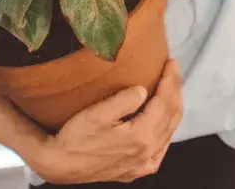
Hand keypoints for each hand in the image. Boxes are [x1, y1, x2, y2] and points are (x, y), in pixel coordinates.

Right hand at [28, 60, 183, 184]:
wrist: (59, 165)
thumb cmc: (76, 137)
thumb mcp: (98, 114)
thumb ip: (124, 101)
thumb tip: (143, 90)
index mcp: (141, 136)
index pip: (164, 103)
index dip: (170, 81)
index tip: (172, 62)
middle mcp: (147, 152)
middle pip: (170, 117)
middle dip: (175, 90)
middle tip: (174, 70)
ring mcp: (141, 164)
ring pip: (168, 134)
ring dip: (172, 110)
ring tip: (172, 90)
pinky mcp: (133, 171)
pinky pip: (158, 154)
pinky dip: (165, 137)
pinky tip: (164, 129)